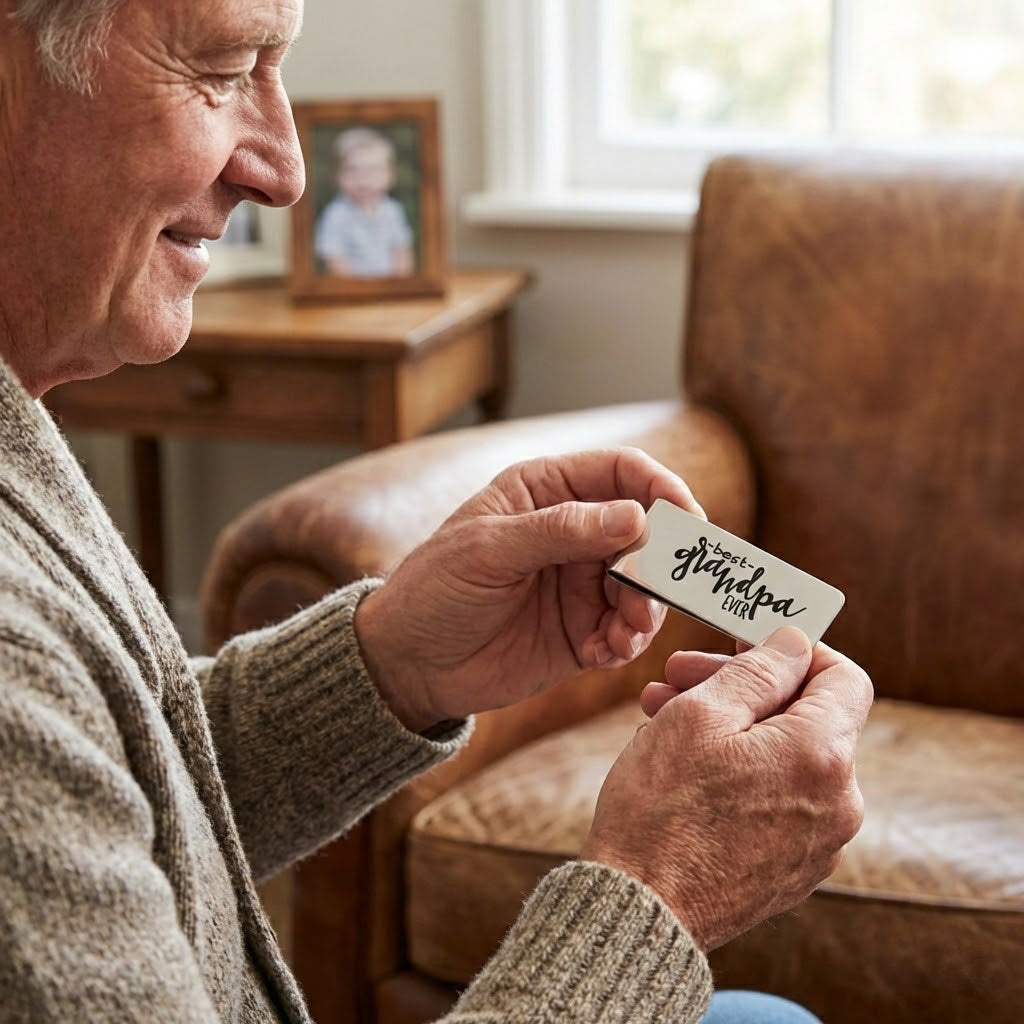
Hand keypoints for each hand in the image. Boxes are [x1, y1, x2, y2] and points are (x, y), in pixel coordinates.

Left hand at [354, 448, 702, 731]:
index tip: (688, 522)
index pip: (624, 472)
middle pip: (647, 533)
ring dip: (646, 609)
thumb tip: (637, 516)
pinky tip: (605, 654)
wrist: (408, 663)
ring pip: (645, 586)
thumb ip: (561, 531)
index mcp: (547, 490)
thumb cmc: (434, 589)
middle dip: (660, 563)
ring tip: (623, 633)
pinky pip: (626, 632)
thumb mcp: (489, 550)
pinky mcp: (583, 630)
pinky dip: (627, 642)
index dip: (663, 490)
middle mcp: (574, 532)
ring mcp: (581, 582)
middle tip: (649, 594)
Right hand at [580, 627, 872, 950]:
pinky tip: (682, 764)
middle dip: (742, 686)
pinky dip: (738, 771)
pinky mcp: (792, 870)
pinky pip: (776, 799)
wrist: (640, 913)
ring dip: (730, 726)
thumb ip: (758, 670)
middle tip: (677, 675)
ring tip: (661, 716)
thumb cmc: (661, 809)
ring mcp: (818, 843)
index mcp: (823, 756)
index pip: (844, 677)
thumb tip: (794, 643)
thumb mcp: (700, 715)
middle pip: (805, 717)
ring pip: (783, 757)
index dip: (797, 649)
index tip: (748, 642)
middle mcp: (838, 803)